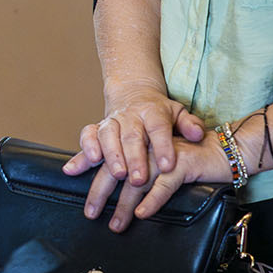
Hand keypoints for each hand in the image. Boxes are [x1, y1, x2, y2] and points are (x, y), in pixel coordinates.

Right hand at [63, 87, 207, 186]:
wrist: (133, 93)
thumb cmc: (159, 112)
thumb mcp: (178, 113)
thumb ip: (190, 124)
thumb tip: (198, 134)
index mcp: (153, 112)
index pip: (158, 127)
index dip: (163, 146)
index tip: (167, 166)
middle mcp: (130, 116)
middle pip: (132, 135)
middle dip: (134, 158)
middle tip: (138, 179)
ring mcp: (111, 121)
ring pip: (107, 135)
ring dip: (110, 156)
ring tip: (116, 176)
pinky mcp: (97, 129)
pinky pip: (86, 136)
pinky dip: (82, 151)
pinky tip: (75, 169)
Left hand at [72, 131, 232, 232]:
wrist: (223, 149)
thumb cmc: (188, 157)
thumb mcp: (158, 157)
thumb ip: (136, 164)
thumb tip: (111, 179)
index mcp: (137, 139)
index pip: (105, 148)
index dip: (85, 159)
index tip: (68, 173)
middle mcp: (146, 144)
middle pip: (115, 167)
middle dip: (100, 192)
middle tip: (90, 213)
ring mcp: (163, 153)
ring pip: (137, 180)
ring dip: (124, 204)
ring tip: (117, 224)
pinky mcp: (182, 163)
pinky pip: (164, 185)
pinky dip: (152, 201)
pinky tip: (142, 215)